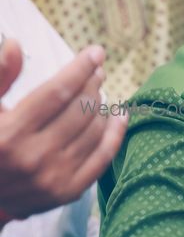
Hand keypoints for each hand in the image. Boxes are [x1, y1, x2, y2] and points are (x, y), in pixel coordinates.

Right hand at [0, 41, 126, 218]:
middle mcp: (34, 157)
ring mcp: (54, 177)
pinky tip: (119, 115)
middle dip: (92, 83)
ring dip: (103, 105)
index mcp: (10, 134)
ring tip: (99, 90)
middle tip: (96, 71)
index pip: (57, 92)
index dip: (80, 68)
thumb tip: (16, 44)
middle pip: (80, 110)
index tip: (95, 53)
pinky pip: (104, 156)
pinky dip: (115, 132)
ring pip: (94, 130)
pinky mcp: (69, 191)